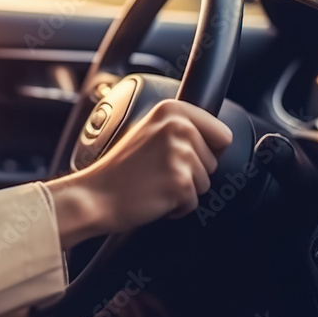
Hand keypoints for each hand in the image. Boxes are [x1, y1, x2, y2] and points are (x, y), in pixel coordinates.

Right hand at [46, 99, 233, 247]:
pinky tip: (155, 196)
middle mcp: (178, 127)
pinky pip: (194, 202)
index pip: (222, 133)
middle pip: (215, 161)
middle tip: (160, 170)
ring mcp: (179, 154)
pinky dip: (177, 207)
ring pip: (205, 182)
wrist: (95, 195)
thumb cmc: (119, 170)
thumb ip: (181, 127)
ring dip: (183, 189)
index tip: (182, 156)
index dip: (207, 151)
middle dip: (192, 172)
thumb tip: (217, 138)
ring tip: (156, 181)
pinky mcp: (180, 182)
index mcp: (172, 110)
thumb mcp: (150, 131)